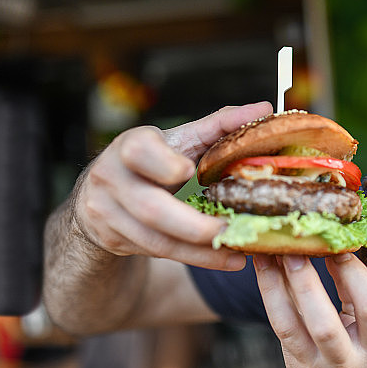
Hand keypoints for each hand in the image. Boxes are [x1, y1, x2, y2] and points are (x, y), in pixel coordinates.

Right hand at [73, 102, 271, 269]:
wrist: (102, 193)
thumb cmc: (154, 160)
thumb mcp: (181, 140)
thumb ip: (220, 125)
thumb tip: (264, 109)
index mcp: (131, 145)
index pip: (140, 151)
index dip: (163, 163)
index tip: (189, 171)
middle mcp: (112, 178)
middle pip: (151, 207)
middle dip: (194, 225)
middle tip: (231, 230)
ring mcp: (107, 212)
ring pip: (156, 240)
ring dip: (200, 251)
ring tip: (237, 251)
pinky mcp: (113, 239)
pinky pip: (157, 254)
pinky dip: (194, 257)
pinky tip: (223, 257)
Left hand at [253, 253, 366, 367]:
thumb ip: (357, 297)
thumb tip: (337, 250)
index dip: (356, 275)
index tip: (340, 247)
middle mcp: (348, 364)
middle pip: (324, 323)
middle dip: (306, 282)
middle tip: (294, 248)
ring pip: (292, 327)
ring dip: (277, 287)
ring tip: (270, 255)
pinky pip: (279, 330)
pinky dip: (271, 297)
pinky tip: (267, 274)